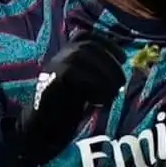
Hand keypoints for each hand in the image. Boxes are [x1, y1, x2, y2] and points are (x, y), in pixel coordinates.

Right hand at [10, 33, 125, 166]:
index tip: (123, 57)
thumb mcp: (84, 87)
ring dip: (104, 75)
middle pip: (88, 47)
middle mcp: (58, 57)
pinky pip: (75, 73)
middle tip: (121, 83)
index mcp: (65, 55)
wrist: (42, 130)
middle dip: (110, 63)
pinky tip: (97, 101)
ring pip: (82, 57)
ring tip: (112, 94)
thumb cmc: (66, 110)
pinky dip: (93, 86)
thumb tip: (118, 69)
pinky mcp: (51, 79)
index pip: (85, 37)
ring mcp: (53, 67)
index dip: (106, 43)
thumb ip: (95, 74)